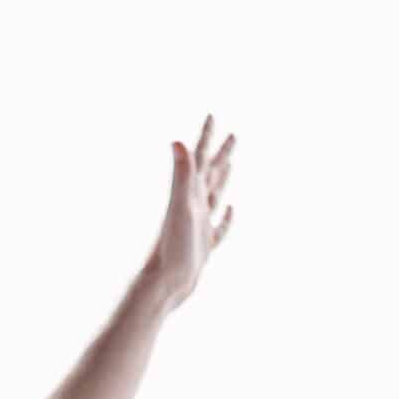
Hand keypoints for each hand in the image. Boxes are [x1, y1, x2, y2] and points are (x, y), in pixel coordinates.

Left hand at [143, 114, 237, 309]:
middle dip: (220, 153)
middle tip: (232, 135)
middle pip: (210, 173)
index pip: (200, 159)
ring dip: (222, 178)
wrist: (165, 283)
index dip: (207, 137)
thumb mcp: (181, 207)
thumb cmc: (173, 247)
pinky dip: (226, 216)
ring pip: (214, 195)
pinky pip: (219, 226)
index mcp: (189, 194)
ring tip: (228, 164)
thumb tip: (177, 141)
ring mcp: (198, 224)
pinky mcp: (204, 244)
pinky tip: (230, 209)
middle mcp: (193, 205)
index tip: (212, 115)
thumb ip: (182, 174)